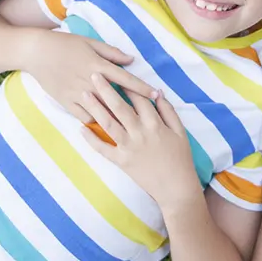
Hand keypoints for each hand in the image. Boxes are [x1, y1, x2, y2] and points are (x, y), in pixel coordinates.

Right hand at [27, 32, 157, 122]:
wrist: (37, 53)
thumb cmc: (65, 44)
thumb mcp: (90, 43)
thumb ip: (112, 53)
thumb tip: (131, 59)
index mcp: (98, 66)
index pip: (126, 79)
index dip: (142, 87)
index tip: (156, 94)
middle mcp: (90, 82)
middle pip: (117, 99)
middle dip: (135, 107)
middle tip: (150, 116)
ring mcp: (78, 94)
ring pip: (101, 111)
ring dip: (117, 119)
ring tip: (132, 126)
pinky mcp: (66, 102)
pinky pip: (84, 117)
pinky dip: (96, 122)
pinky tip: (106, 127)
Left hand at [81, 73, 200, 208]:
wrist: (175, 188)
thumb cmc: (180, 158)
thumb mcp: (180, 131)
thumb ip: (169, 111)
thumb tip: (158, 93)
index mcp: (155, 123)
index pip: (139, 98)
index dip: (127, 84)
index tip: (117, 72)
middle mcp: (139, 132)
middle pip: (119, 106)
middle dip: (106, 89)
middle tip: (94, 75)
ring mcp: (128, 147)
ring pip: (108, 123)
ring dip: (95, 108)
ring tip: (84, 94)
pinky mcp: (121, 161)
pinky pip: (103, 149)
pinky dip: (91, 139)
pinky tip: (81, 128)